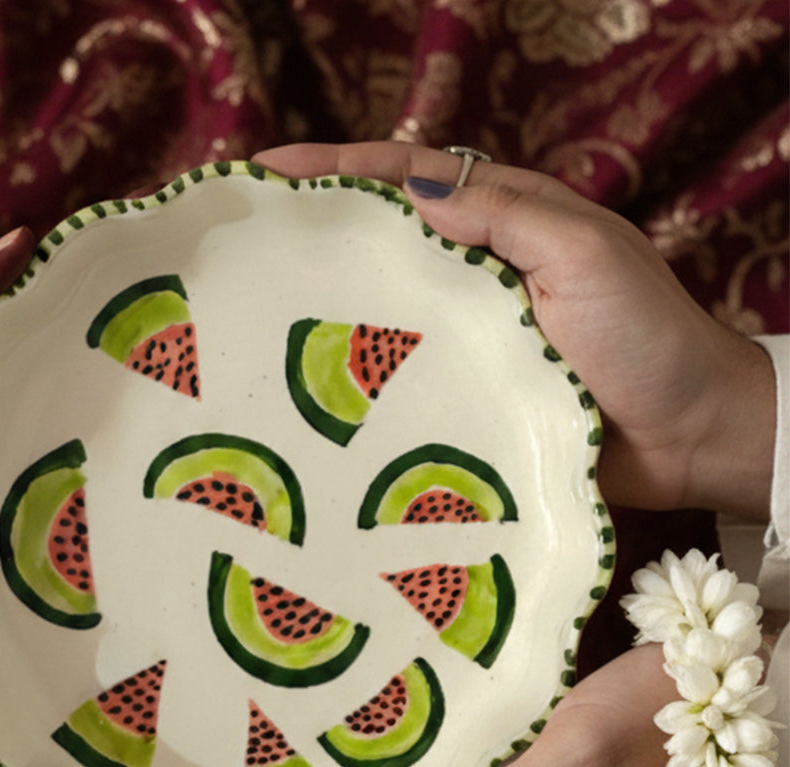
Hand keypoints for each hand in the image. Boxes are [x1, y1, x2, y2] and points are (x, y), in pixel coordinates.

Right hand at [252, 142, 775, 521]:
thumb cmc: (646, 336)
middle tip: (242, 241)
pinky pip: (399, 374)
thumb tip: (414, 190)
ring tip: (254, 310)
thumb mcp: (583, 254)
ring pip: (382, 308)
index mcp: (505, 221)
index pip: (410, 178)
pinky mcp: (461, 393)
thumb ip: (506, 215)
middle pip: (382, 240)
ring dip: (324, 304)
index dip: (338, 169)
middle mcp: (474, 274)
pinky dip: (355, 373)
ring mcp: (463, 337)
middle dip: (314, 234)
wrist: (684, 436)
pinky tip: (307, 384)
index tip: (267, 175)